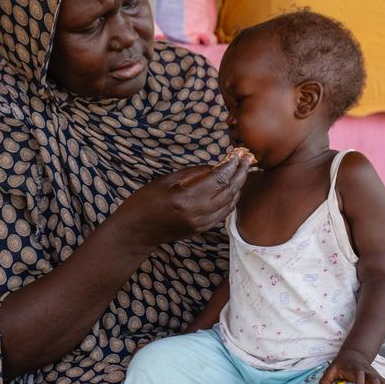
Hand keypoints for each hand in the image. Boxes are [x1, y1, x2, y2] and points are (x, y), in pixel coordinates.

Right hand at [114, 153, 251, 249]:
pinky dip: (232, 199)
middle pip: (228, 190)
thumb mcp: (166, 180)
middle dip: (240, 172)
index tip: (238, 152)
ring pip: (229, 203)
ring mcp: (200, 224)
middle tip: (247, 158)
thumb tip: (215, 165)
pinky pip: (223, 213)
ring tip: (244, 170)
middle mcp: (196, 213)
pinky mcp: (201, 229)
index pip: (219, 179)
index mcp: (186, 198)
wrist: (137, 230)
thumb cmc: (146, 201)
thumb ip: (193, 173)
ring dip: (239, 185)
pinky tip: (234, 188)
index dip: (231, 164)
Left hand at [319, 348, 384, 383]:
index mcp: (355, 369)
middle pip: (375, 380)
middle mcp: (367, 371)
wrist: (354, 354)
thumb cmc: (340, 365)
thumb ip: (325, 382)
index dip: (359, 383)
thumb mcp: (330, 370)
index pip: (359, 374)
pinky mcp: (380, 378)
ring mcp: (375, 374)